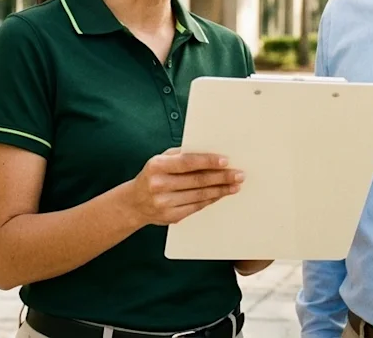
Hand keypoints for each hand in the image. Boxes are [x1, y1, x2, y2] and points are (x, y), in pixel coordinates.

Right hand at [119, 148, 243, 226]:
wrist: (134, 203)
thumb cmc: (153, 175)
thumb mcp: (161, 160)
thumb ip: (181, 156)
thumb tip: (210, 154)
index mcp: (157, 166)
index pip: (187, 162)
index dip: (208, 161)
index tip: (226, 161)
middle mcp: (159, 185)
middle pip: (197, 181)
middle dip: (221, 177)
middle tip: (238, 174)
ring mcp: (164, 203)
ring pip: (199, 195)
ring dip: (220, 190)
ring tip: (235, 185)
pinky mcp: (171, 217)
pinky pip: (196, 207)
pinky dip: (211, 200)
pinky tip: (221, 194)